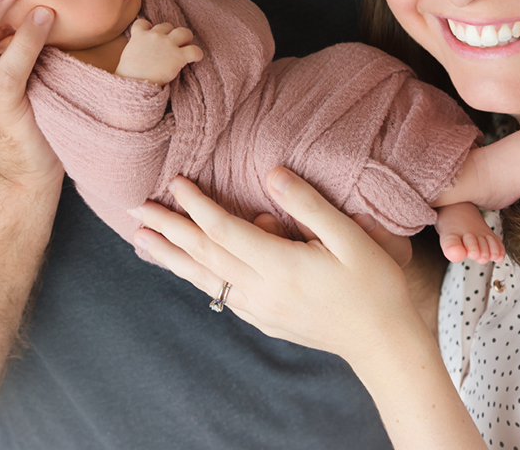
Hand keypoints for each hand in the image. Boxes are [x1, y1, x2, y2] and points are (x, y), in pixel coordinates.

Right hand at [115, 19, 203, 83]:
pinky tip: (196, 58)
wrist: (132, 84)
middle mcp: (154, 35)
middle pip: (167, 26)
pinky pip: (194, 50)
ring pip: (183, 32)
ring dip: (186, 38)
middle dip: (170, 34)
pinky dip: (197, 54)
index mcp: (139, 35)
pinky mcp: (178, 56)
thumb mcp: (127, 54)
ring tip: (186, 46)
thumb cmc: (128, 74)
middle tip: (171, 45)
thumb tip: (143, 52)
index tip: (152, 35)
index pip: (143, 23)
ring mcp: (167, 44)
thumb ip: (136, 46)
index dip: (149, 28)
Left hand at [131, 172, 423, 363]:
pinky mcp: (264, 319)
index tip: (176, 181)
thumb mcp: (350, 237)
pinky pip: (220, 292)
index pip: (224, 229)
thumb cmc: (373, 285)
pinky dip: (196, 275)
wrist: (382, 344)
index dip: (196, 204)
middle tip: (137, 207)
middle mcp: (261, 290)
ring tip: (141, 240)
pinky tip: (186, 267)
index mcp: (280, 266)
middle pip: (204, 253)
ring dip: (171, 256)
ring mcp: (260, 309)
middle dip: (169, 228)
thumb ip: (308, 205)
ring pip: (205, 277)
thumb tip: (272, 174)